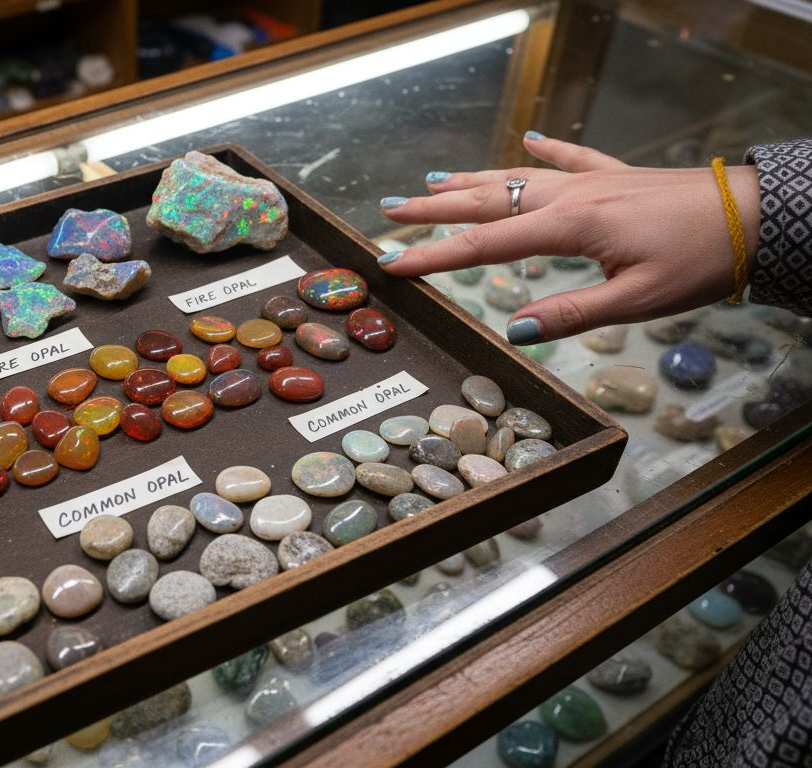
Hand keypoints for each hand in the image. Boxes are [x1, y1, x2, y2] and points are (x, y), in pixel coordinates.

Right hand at [374, 132, 758, 343]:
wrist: (756, 216)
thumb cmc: (700, 260)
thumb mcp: (635, 301)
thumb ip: (570, 314)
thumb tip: (512, 329)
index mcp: (570, 227)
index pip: (485, 246)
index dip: (433, 258)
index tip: (391, 264)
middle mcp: (572, 197)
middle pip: (487, 202)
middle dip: (434, 209)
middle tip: (388, 211)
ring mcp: (594, 181)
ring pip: (517, 177)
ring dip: (472, 181)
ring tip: (432, 182)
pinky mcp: (619, 177)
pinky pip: (573, 158)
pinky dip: (548, 149)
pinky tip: (533, 138)